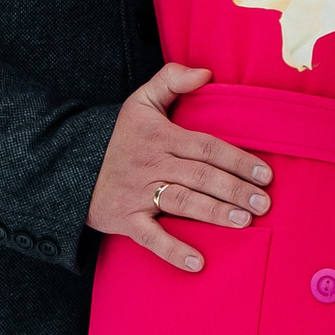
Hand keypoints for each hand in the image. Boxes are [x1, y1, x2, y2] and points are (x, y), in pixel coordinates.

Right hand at [88, 64, 272, 272]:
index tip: (264, 173)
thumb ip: (172, 79)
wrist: (71, 166)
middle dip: (233, 189)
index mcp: (160, 136)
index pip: (205, 146)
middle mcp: (152, 164)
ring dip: (213, 213)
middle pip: (200, 176)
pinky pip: (151, 237)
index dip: (236, 159)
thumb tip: (206, 73)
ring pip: (182, 202)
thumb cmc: (117, 136)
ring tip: (243, 221)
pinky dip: (173, 250)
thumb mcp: (140, 100)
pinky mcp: (125, 219)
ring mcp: (138, 193)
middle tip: (263, 203)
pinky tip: (198, 262)